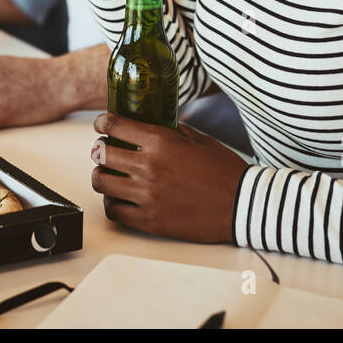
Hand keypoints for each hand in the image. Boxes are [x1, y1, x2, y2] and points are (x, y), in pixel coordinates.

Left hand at [90, 113, 247, 243]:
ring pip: (101, 183)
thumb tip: (156, 124)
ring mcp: (146, 196)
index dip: (103, 122)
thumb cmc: (225, 171)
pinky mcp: (149, 220)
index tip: (102, 124)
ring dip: (102, 176)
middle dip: (100, 149)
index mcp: (161, 142)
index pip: (115, 126)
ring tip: (109, 175)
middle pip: (101, 154)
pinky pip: (114, 211)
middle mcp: (148, 167)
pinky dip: (112, 203)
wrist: (242, 205)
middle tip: (106, 150)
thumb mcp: (200, 140)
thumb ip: (174, 130)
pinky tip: (119, 199)